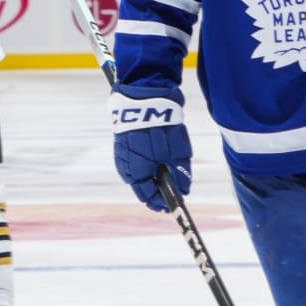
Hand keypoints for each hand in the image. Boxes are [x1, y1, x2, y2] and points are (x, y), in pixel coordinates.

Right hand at [111, 86, 191, 210]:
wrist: (145, 99)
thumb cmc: (164, 127)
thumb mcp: (178, 152)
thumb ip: (180, 174)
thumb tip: (184, 192)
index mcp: (138, 171)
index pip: (148, 196)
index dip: (160, 203)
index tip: (170, 207)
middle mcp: (127, 166)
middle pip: (140, 187)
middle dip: (154, 193)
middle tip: (166, 197)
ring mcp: (122, 155)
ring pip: (135, 175)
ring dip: (147, 180)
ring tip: (160, 180)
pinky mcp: (121, 144)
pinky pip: (131, 163)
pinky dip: (141, 167)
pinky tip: (151, 165)